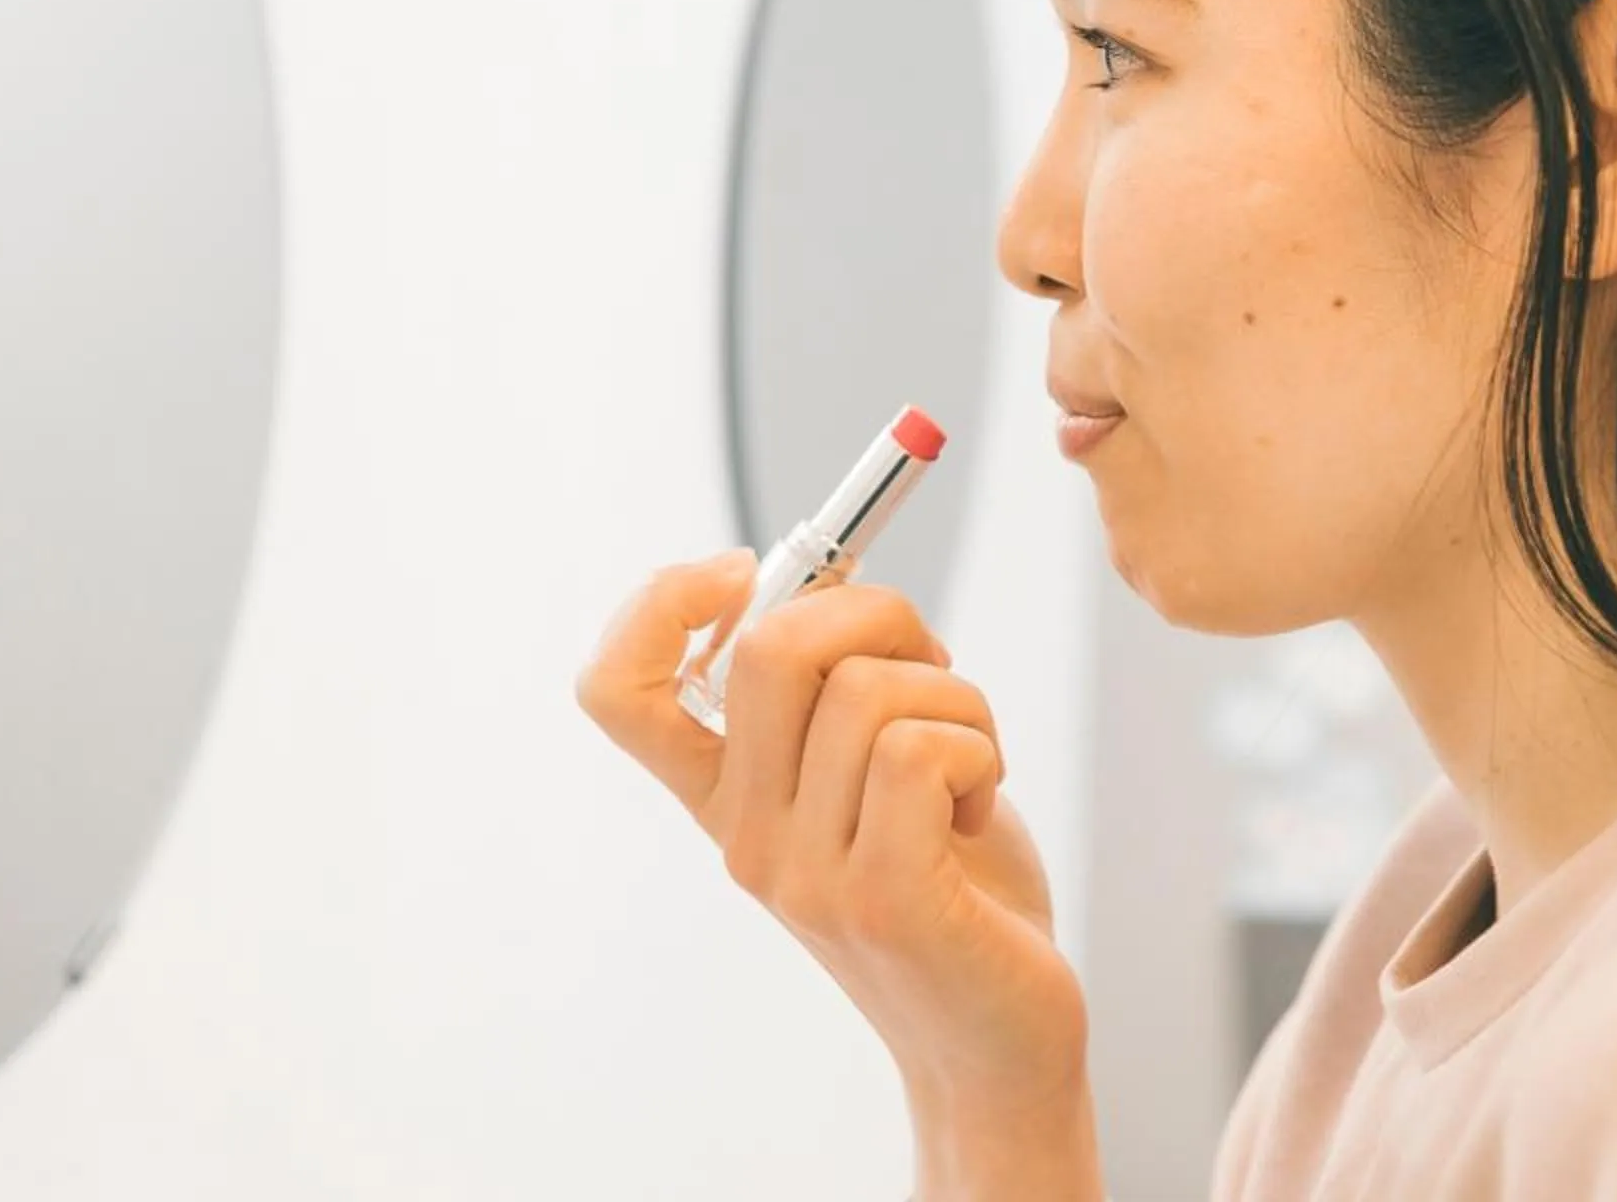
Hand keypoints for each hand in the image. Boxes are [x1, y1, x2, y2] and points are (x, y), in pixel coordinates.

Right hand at [576, 552, 1094, 1136]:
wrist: (1000, 1043)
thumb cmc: (955, 891)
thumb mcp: (875, 775)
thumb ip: (842, 688)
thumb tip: (830, 579)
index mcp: (728, 799)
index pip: (617, 691)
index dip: (657, 604)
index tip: (744, 574)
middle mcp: (746, 837)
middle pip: (768, 648)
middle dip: (875, 613)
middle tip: (926, 660)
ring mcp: (806, 874)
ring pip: (868, 690)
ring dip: (956, 694)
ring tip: (972, 760)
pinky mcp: (883, 899)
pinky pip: (921, 749)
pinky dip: (980, 745)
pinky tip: (980, 802)